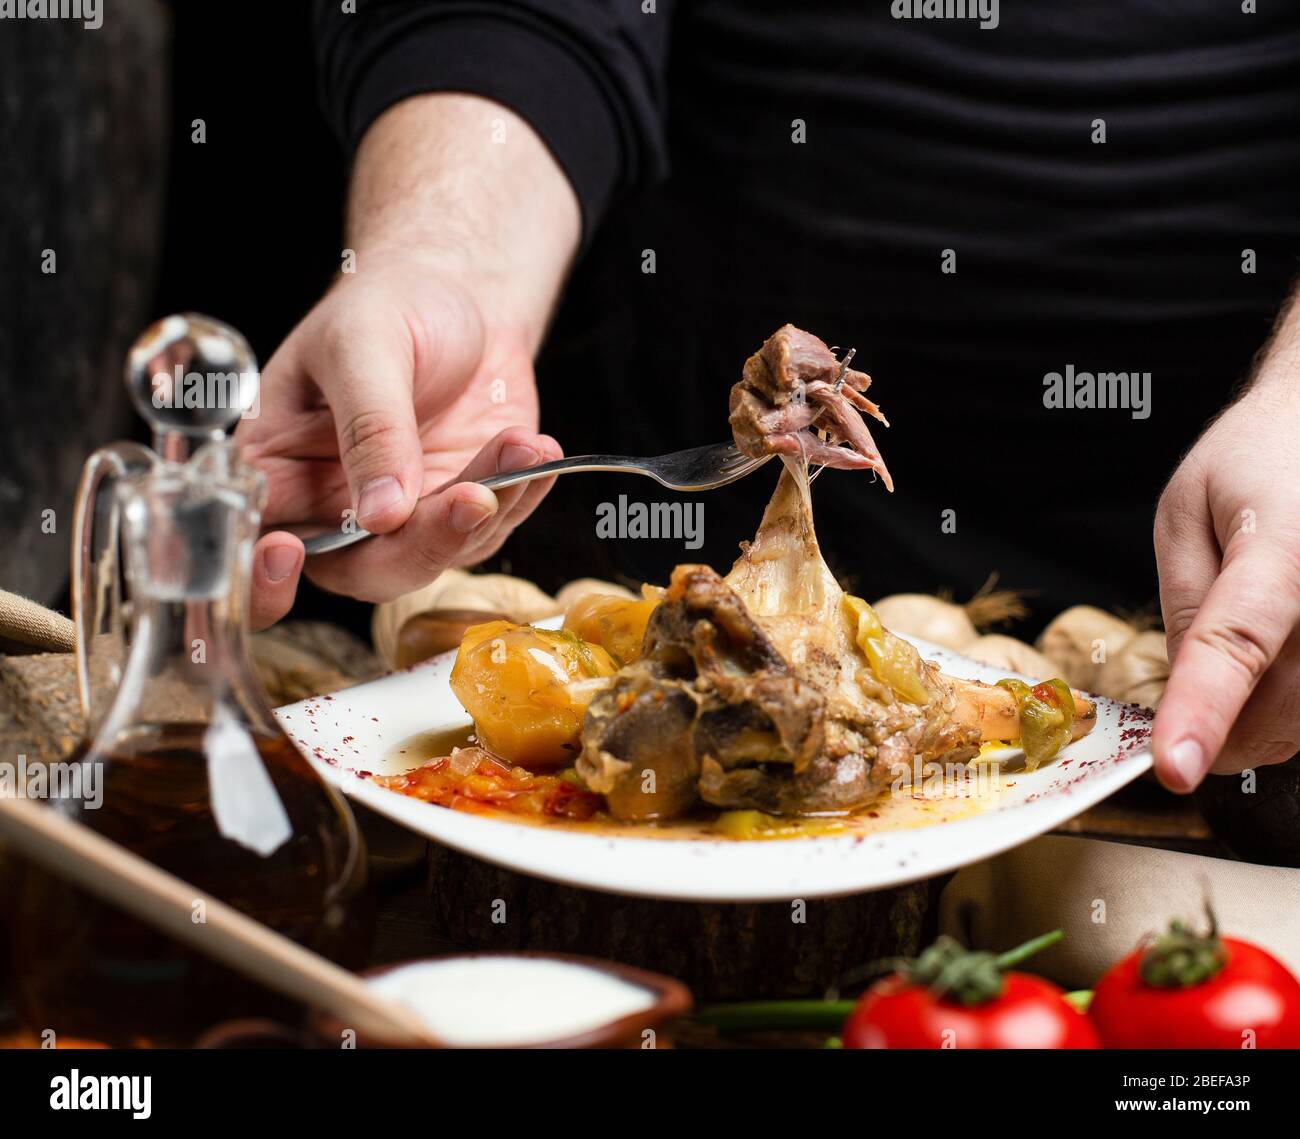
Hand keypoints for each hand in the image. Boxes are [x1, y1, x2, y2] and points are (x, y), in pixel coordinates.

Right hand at [238, 256, 561, 620]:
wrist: (460, 297)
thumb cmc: (389, 305)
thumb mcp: (365, 347)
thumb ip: (370, 428)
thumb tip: (380, 515)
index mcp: (277, 467)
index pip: (254, 546)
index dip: (265, 576)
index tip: (289, 554)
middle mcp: (331, 507)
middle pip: (360, 570)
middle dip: (421, 544)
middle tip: (471, 496)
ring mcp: (399, 518)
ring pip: (435, 556)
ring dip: (485, 510)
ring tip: (518, 444)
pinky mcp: (457, 513)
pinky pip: (490, 528)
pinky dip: (518, 494)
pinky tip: (534, 450)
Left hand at [1152, 380, 1299, 791]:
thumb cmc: (1255, 459)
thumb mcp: (1184, 514)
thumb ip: (1184, 604)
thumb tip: (1179, 689)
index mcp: (1282, 549)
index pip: (1236, 645)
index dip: (1203, 712)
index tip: (1174, 767)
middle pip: (1278, 707)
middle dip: (1217, 734)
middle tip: (1177, 721)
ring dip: (1256, 727)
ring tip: (1229, 675)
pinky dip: (1289, 712)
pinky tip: (1271, 674)